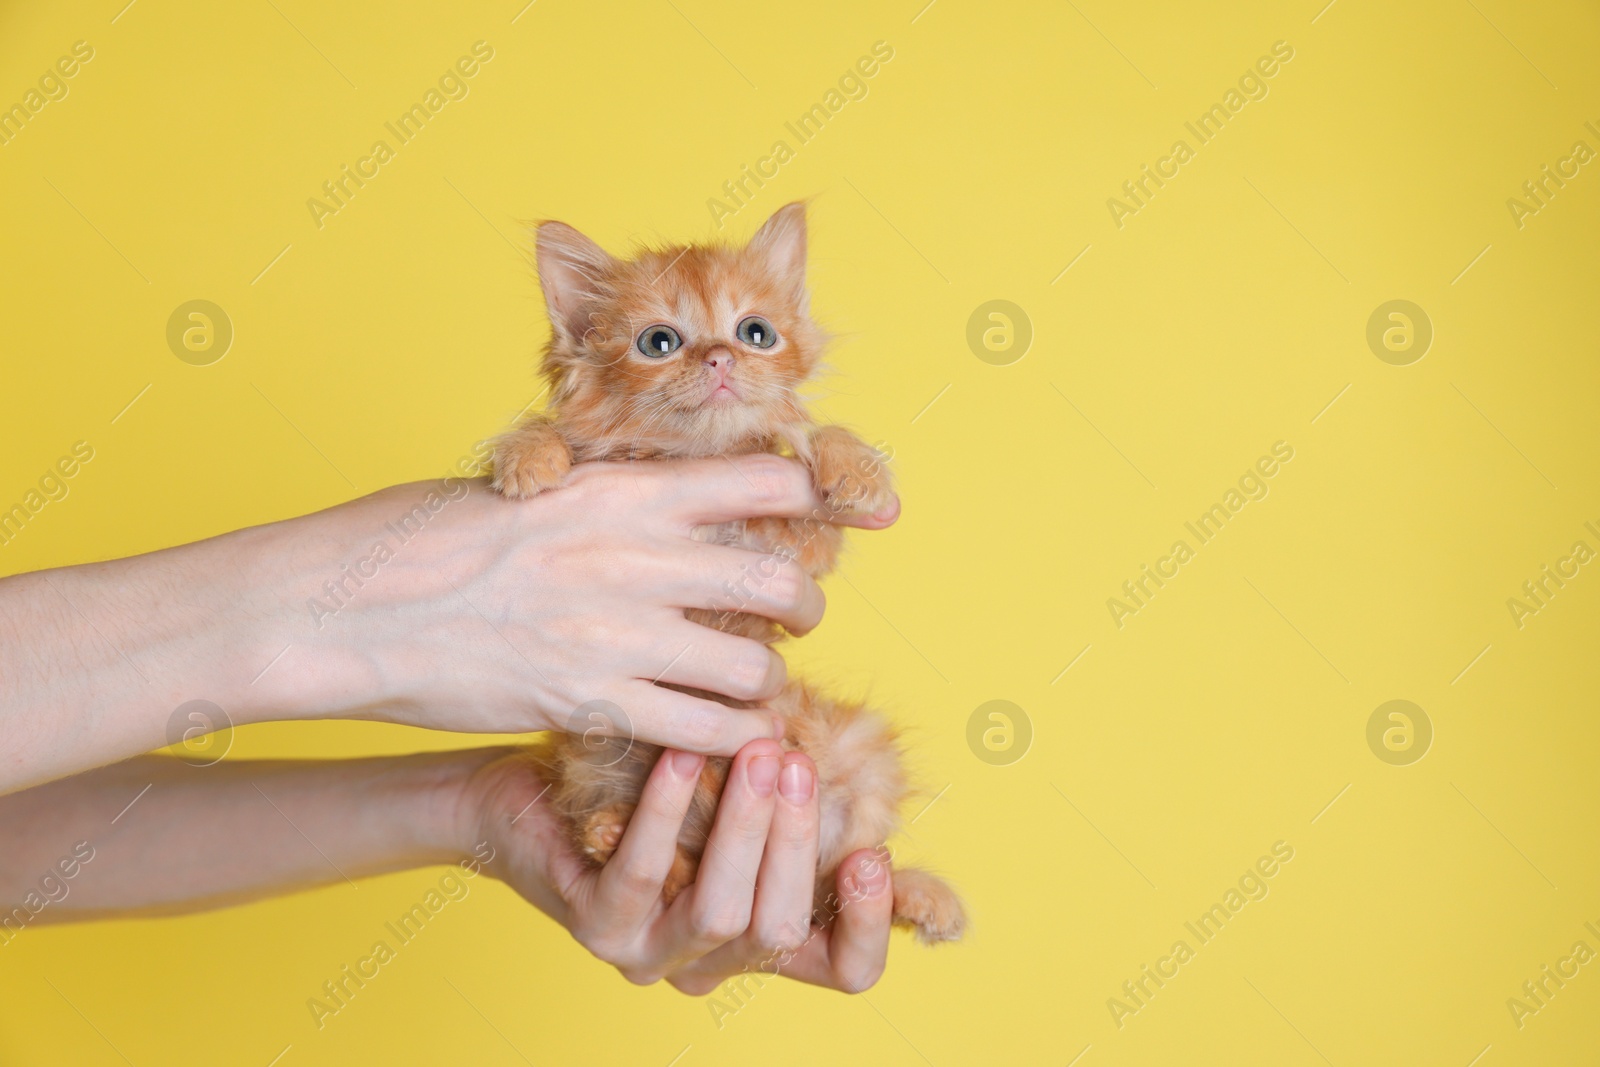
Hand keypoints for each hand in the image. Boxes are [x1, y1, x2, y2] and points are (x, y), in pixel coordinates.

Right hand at [324, 454, 895, 752]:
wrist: (343, 607)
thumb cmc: (419, 536)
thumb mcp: (524, 485)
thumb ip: (603, 496)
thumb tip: (655, 500)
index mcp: (623, 489)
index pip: (766, 485)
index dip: (809, 503)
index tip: (815, 521)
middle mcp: (636, 558)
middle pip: (780, 584)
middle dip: (803, 605)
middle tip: (792, 617)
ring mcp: (617, 637)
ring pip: (755, 669)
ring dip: (766, 681)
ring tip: (750, 685)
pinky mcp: (591, 705)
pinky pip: (704, 733)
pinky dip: (729, 741)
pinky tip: (723, 739)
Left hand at [464, 742, 895, 993]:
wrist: (527, 798)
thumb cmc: (644, 786)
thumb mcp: (734, 795)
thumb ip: (791, 796)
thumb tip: (864, 763)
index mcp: (757, 938)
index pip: (842, 970)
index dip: (869, 926)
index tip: (872, 854)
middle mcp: (709, 961)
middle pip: (780, 930)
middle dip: (796, 841)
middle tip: (798, 762)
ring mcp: (649, 954)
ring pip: (721, 912)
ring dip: (747, 827)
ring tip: (758, 753)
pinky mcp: (596, 929)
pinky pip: (643, 873)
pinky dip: (669, 811)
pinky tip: (683, 757)